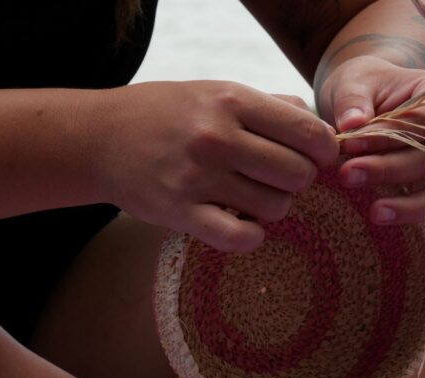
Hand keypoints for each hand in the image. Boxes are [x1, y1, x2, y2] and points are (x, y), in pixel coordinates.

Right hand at [92, 81, 337, 251]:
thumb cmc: (169, 114)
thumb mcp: (217, 92)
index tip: (317, 157)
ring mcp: (197, 177)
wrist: (99, 138)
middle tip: (276, 179)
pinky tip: (242, 225)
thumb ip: (271, 105)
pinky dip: (250, 236)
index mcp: (232, 101)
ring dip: (273, 208)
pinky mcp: (179, 212)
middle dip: (298, 181)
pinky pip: (239, 237)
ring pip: (275, 208)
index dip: (325, 151)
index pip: (308, 132)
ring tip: (251, 197)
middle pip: (298, 175)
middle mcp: (217, 137)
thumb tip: (322, 129)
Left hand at [318, 56, 424, 250]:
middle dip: (389, 170)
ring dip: (412, 206)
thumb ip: (354, 100)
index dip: (386, 134)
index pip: (422, 120)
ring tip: (375, 213)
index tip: (349, 142)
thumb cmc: (367, 87)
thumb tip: (351, 123)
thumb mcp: (356, 82)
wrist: (376, 97)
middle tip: (347, 175)